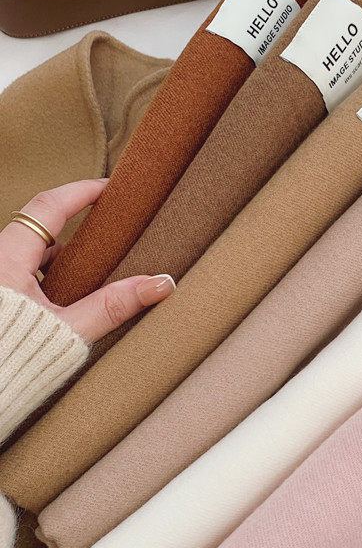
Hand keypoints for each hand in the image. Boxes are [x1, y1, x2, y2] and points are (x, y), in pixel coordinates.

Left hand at [0, 179, 174, 342]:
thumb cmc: (9, 361)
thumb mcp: (68, 330)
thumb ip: (113, 306)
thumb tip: (159, 284)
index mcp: (7, 260)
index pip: (48, 207)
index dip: (80, 191)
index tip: (110, 187)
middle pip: (41, 232)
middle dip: (78, 229)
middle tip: (113, 230)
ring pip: (32, 259)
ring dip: (64, 260)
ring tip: (99, 270)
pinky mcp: (0, 305)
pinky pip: (25, 281)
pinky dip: (51, 282)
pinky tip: (71, 300)